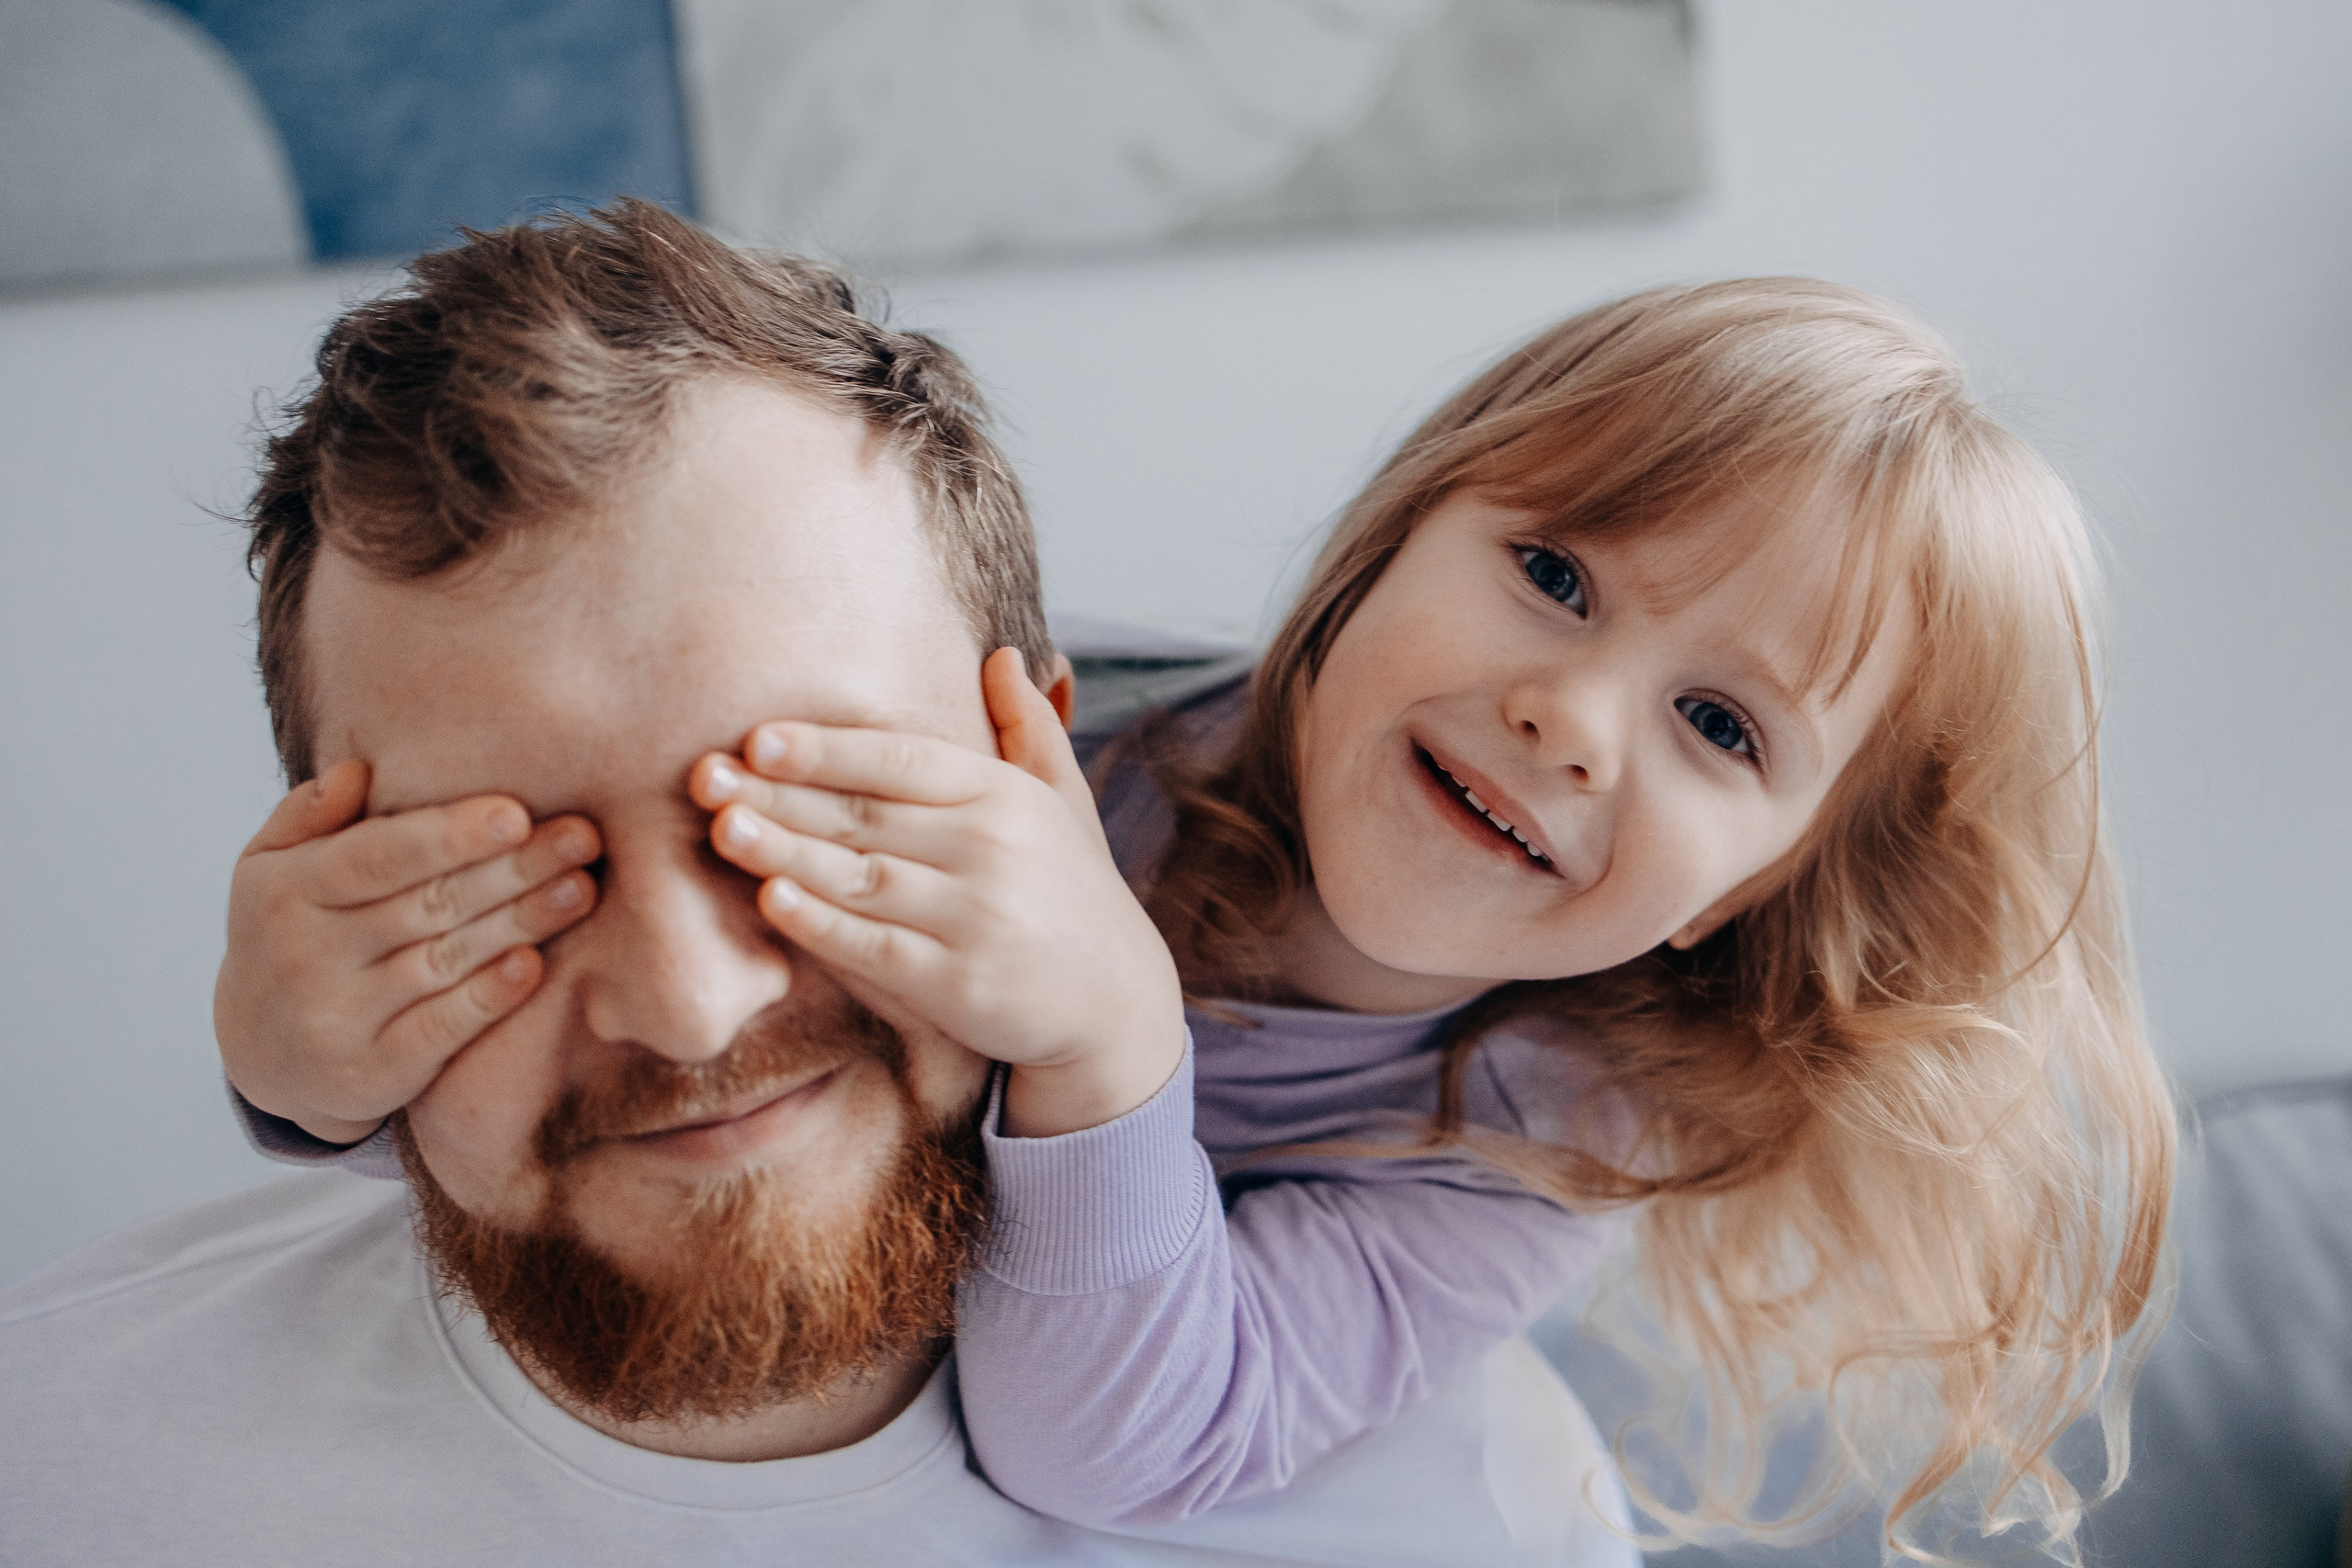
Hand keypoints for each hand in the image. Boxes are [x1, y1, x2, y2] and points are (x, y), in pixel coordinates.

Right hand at [214, 760, 601, 1144]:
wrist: (263, 1053)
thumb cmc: (291, 932)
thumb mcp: (270, 868)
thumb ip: (310, 815)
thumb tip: (358, 770)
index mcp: (285, 891)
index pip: (375, 857)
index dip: (448, 835)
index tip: (517, 812)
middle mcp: (305, 955)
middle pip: (428, 904)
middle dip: (513, 869)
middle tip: (583, 837)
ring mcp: (337, 1018)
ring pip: (447, 960)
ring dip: (523, 921)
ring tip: (584, 888)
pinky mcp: (373, 1071)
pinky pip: (443, 1028)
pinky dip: (491, 996)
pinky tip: (535, 964)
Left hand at [691, 649, 1183, 1137]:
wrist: (1118, 1005)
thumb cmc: (1075, 895)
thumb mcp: (1064, 803)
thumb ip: (1030, 729)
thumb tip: (1004, 656)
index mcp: (1006, 796)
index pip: (902, 760)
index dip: (827, 749)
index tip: (758, 738)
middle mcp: (992, 850)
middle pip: (866, 814)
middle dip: (779, 794)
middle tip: (703, 775)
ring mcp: (976, 918)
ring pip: (862, 876)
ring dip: (785, 850)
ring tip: (721, 828)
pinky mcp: (959, 984)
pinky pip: (875, 948)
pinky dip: (821, 924)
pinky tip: (772, 901)